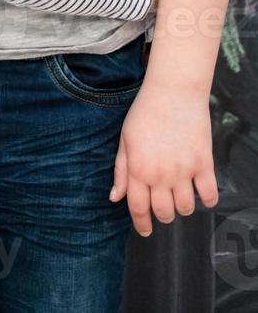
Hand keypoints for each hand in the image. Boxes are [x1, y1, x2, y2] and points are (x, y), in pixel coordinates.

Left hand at [109, 79, 218, 234]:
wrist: (173, 94)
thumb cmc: (144, 115)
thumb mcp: (124, 141)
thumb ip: (121, 172)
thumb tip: (115, 198)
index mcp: (138, 169)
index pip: (138, 208)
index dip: (141, 224)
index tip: (144, 231)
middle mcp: (161, 175)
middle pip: (164, 212)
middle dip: (162, 216)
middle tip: (162, 210)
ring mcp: (184, 171)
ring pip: (186, 207)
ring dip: (182, 209)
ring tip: (179, 200)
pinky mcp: (204, 164)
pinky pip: (210, 194)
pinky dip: (207, 201)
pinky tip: (201, 197)